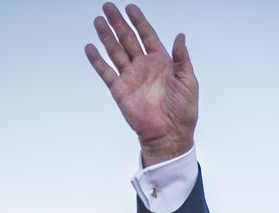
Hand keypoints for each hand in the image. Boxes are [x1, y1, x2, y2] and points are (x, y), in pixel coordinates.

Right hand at [85, 3, 197, 165]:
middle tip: (108, 7)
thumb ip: (182, 58)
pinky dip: (97, 60)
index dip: (139, 21)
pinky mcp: (120, 90)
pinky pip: (106, 72)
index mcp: (161, 62)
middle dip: (118, 23)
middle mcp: (144, 67)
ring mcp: (131, 77)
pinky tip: (90, 47)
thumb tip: (180, 36)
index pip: (147, 36)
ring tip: (98, 20)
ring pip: (115, 51)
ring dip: (106, 36)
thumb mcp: (188, 81)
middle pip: (128, 39)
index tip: (130, 8)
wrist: (170, 134)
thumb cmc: (183, 111)